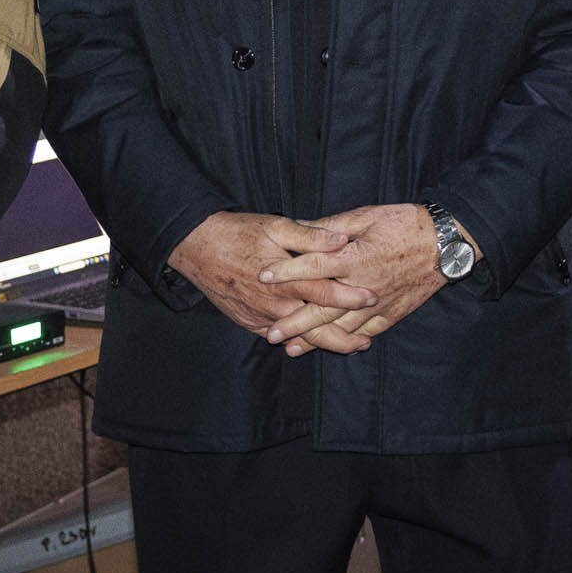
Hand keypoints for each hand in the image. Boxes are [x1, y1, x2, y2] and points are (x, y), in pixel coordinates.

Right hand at [168, 211, 354, 341]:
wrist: (198, 247)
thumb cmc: (239, 232)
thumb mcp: (277, 226)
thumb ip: (311, 236)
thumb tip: (342, 239)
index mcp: (287, 280)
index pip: (326, 294)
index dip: (351, 298)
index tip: (373, 299)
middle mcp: (275, 304)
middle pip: (315, 328)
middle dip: (343, 337)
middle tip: (366, 341)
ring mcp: (261, 317)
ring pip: (298, 337)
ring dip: (323, 343)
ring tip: (348, 346)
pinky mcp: (250, 322)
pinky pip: (278, 337)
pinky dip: (297, 341)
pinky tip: (311, 343)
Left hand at [258, 203, 463, 356]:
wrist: (447, 242)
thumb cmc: (405, 223)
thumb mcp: (367, 216)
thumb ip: (332, 227)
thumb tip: (302, 229)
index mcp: (355, 257)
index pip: (313, 266)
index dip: (287, 272)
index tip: (263, 278)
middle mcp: (363, 284)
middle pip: (322, 308)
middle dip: (294, 323)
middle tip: (271, 334)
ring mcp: (379, 303)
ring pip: (342, 326)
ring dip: (316, 339)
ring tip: (292, 349)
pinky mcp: (393, 313)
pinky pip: (366, 332)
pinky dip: (348, 342)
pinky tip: (334, 347)